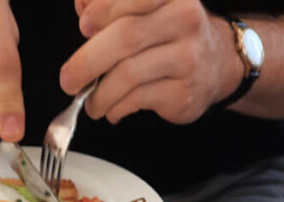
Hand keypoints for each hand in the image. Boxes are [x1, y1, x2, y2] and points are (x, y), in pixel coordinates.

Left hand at [61, 0, 244, 124]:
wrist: (215, 63)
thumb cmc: (169, 34)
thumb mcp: (144, 9)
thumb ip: (110, 5)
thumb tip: (82, 6)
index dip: (103, 10)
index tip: (84, 26)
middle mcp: (184, 19)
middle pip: (126, 36)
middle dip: (88, 61)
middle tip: (68, 79)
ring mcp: (187, 57)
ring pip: (129, 74)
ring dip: (100, 93)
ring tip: (90, 102)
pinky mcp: (184, 91)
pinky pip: (138, 99)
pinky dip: (116, 107)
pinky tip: (112, 108)